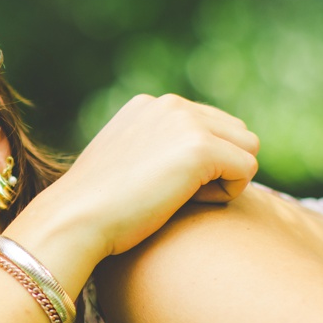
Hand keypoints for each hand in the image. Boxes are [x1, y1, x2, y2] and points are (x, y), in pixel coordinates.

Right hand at [18, 94, 259, 266]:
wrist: (75, 218)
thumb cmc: (96, 207)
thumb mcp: (125, 164)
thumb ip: (157, 151)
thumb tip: (191, 166)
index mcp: (152, 105)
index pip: (212, 126)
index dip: (201, 164)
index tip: (162, 184)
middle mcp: (171, 104)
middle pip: (237, 133)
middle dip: (220, 167)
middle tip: (177, 194)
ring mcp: (187, 122)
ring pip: (248, 148)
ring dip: (226, 178)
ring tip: (182, 197)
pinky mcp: (200, 148)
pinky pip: (247, 170)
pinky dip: (227, 194)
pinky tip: (187, 203)